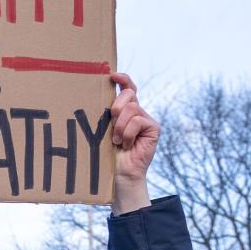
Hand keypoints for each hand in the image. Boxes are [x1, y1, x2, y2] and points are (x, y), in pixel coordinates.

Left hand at [108, 73, 156, 213]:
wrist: (117, 174)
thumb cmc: (104, 153)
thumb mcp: (102, 129)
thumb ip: (105, 114)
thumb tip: (96, 95)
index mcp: (124, 111)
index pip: (128, 88)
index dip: (123, 79)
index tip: (112, 75)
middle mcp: (137, 112)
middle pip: (128, 96)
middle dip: (115, 108)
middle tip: (110, 124)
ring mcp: (146, 119)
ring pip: (131, 109)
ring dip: (119, 126)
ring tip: (117, 141)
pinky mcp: (154, 128)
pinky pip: (138, 121)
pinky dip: (128, 133)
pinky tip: (127, 145)